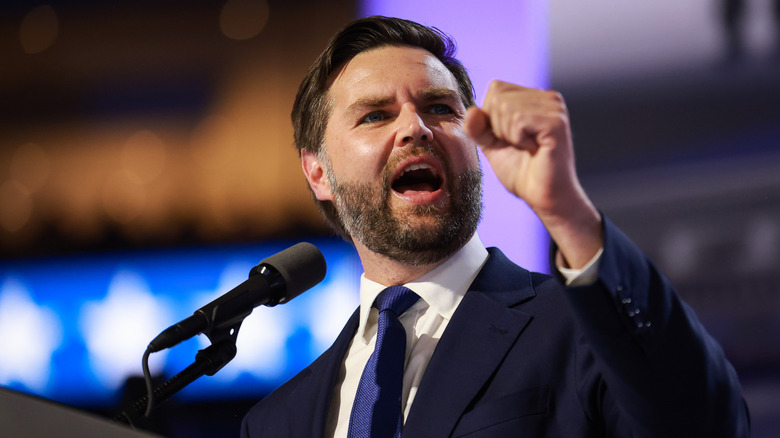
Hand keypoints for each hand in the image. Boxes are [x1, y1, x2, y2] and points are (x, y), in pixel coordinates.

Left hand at [464, 81, 601, 267]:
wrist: (542, 197)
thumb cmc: (521, 172)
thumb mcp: (490, 145)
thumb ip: (477, 127)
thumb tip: (471, 111)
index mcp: (534, 97)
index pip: (496, 88)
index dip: (491, 117)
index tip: (509, 138)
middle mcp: (547, 97)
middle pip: (499, 96)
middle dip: (498, 127)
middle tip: (519, 145)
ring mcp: (555, 108)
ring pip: (506, 107)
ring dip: (509, 135)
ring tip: (527, 147)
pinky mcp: (557, 122)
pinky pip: (519, 120)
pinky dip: (518, 139)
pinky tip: (534, 149)